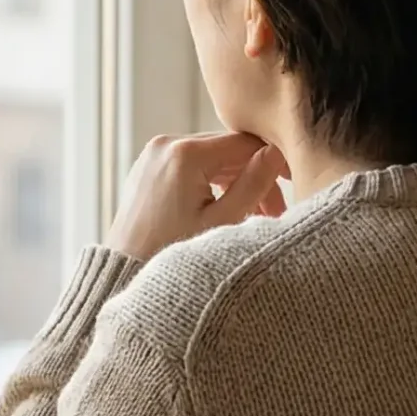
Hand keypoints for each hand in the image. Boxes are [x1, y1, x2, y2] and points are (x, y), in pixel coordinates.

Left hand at [103, 132, 289, 262]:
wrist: (123, 273)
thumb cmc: (172, 254)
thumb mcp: (222, 222)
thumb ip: (254, 183)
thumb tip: (277, 153)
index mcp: (185, 153)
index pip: (245, 142)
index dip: (274, 160)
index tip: (293, 183)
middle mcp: (166, 144)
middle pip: (228, 150)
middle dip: (254, 176)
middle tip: (274, 212)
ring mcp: (154, 154)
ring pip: (211, 158)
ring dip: (235, 181)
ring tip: (254, 215)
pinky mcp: (149, 167)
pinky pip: (191, 165)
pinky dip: (212, 182)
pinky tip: (226, 208)